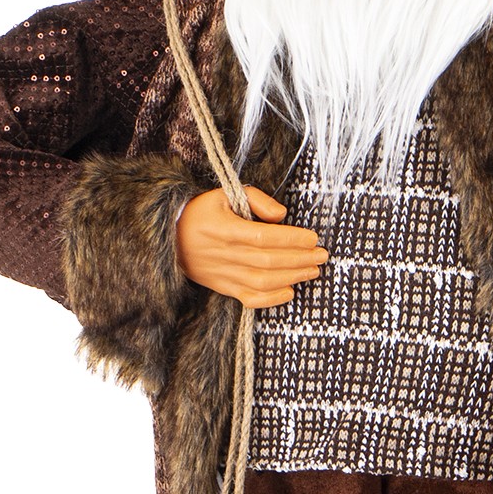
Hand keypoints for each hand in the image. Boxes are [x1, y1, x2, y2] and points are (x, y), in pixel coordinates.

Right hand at [175, 185, 329, 307]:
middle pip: (268, 261)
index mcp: (223, 229)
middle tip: (322, 255)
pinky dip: (272, 299)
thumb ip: (256, 199)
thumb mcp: (224, 194)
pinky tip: (290, 291)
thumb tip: (282, 215)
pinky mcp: (224, 288)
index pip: (262, 237)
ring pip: (262, 281)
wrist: (170, 238)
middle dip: (300, 259)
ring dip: (292, 277)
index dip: (290, 239)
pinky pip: (250, 299)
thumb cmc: (201, 213)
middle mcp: (224, 255)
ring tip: (313, 270)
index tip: (312, 237)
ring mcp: (224, 274)